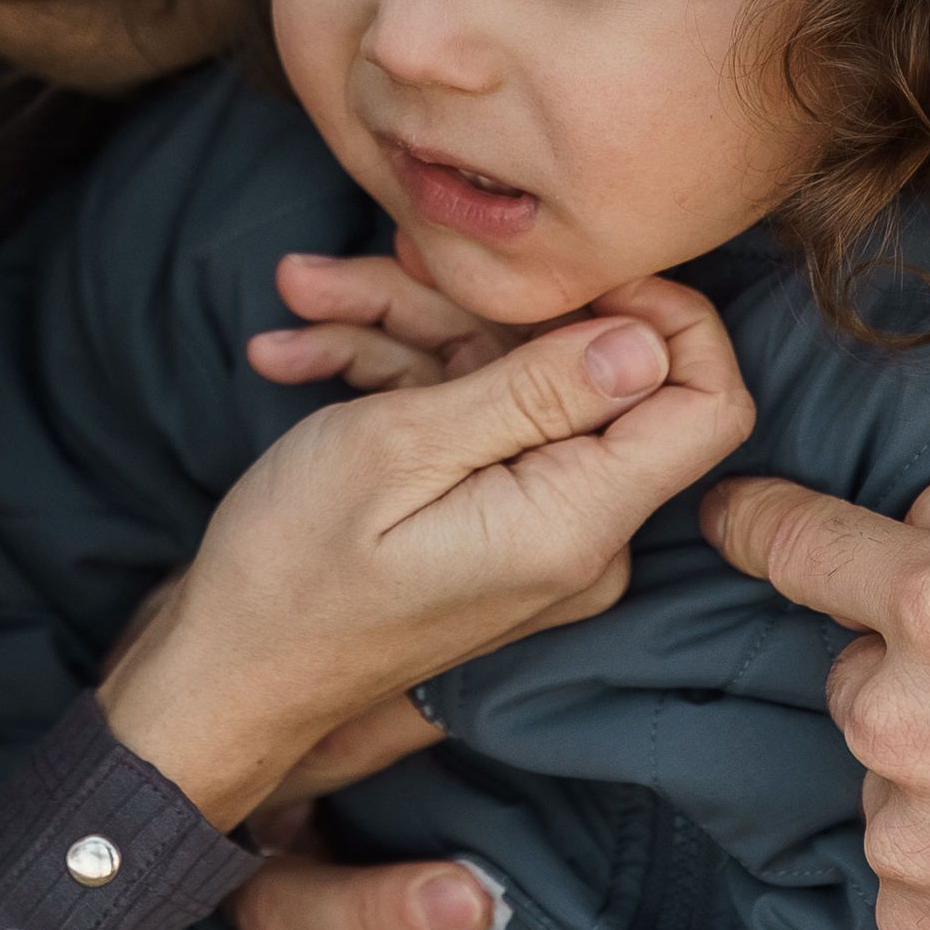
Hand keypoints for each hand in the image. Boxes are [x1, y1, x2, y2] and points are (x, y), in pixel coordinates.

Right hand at [104, 272, 753, 828]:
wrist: (222, 670)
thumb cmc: (291, 573)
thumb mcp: (397, 450)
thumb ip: (532, 392)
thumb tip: (646, 341)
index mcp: (576, 520)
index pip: (708, 402)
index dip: (662, 313)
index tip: (566, 266)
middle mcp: (578, 531)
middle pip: (581, 369)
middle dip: (471, 301)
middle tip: (369, 260)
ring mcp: (534, 526)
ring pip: (504, 376)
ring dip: (401, 325)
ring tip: (300, 292)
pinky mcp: (488, 519)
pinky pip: (468, 420)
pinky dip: (387, 373)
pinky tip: (296, 352)